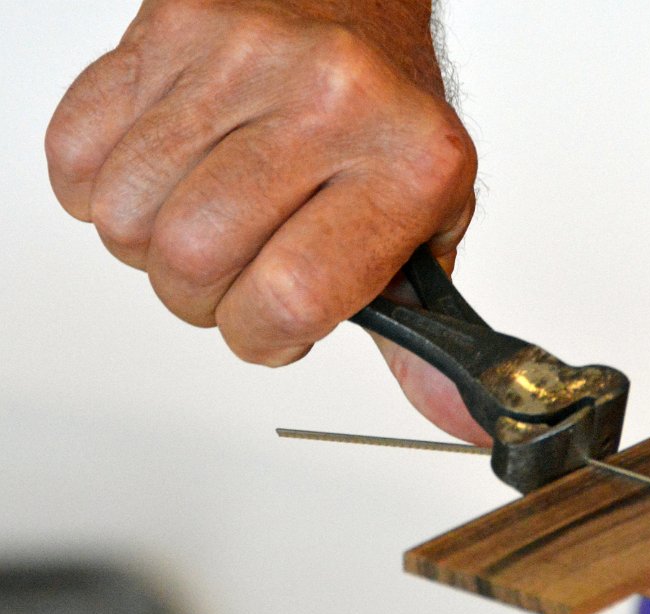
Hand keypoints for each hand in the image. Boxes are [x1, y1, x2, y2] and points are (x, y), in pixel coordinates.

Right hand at [45, 0, 481, 437]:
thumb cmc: (390, 117)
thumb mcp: (428, 223)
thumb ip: (421, 334)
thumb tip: (453, 419)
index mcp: (409, 164)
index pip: (292, 298)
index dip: (265, 337)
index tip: (277, 323)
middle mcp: (328, 101)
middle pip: (191, 262)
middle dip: (203, 298)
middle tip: (240, 268)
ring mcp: (242, 58)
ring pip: (126, 217)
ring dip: (152, 247)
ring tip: (207, 215)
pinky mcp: (169, 29)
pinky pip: (76, 155)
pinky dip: (103, 187)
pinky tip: (168, 170)